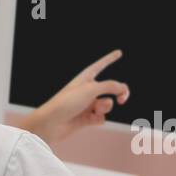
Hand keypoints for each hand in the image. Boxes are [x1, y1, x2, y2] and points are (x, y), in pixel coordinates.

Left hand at [7, 48, 129, 147]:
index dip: (110, 58)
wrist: (52, 123)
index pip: (101, 65)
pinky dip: (99, 118)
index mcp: (85, 78)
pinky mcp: (87, 118)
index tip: (118, 52)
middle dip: (119, 93)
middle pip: (110, 88)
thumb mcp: (90, 89)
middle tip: (122, 99)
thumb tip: (123, 88)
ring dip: (104, 107)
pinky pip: (101, 117)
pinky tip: (90, 119)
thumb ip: (110, 86)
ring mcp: (87, 104)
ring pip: (107, 104)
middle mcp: (87, 90)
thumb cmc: (66, 102)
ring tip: (95, 110)